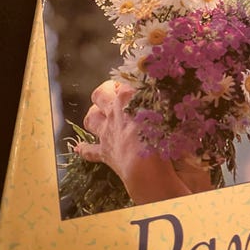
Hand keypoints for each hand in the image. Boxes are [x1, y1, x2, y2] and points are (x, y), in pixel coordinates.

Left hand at [75, 80, 198, 203]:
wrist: (145, 167)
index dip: (129, 83)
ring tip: (97, 113)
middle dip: (105, 91)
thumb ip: (165, 98)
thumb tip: (170, 89)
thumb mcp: (166, 112)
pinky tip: (80, 148)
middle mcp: (114, 113)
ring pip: (91, 119)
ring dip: (93, 115)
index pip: (124, 84)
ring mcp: (106, 133)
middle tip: (112, 91)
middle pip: (100, 95)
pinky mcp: (105, 153)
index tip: (137, 85)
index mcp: (128, 99)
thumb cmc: (159, 136)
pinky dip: (85, 149)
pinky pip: (90, 151)